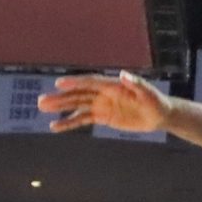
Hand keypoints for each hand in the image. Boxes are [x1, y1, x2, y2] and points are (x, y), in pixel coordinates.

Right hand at [39, 71, 169, 134]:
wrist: (159, 115)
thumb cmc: (156, 101)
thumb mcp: (148, 93)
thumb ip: (136, 84)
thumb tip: (124, 75)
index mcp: (112, 86)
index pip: (90, 82)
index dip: (75, 82)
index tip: (59, 83)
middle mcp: (103, 93)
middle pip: (78, 94)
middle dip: (61, 98)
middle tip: (42, 101)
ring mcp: (101, 105)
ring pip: (77, 105)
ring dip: (60, 107)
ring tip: (42, 109)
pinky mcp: (102, 116)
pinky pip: (83, 119)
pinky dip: (69, 122)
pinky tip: (56, 126)